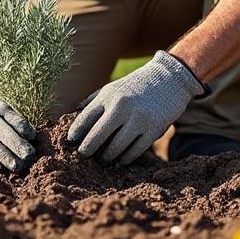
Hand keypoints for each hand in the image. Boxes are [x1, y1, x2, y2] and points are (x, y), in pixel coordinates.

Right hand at [0, 95, 36, 171]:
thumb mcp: (8, 114)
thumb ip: (19, 125)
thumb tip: (31, 138)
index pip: (14, 120)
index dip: (24, 129)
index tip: (32, 138)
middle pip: (3, 133)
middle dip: (16, 146)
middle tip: (27, 157)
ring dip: (4, 157)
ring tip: (16, 166)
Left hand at [67, 51, 205, 163]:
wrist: (168, 79)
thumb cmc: (136, 86)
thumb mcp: (113, 87)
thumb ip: (94, 100)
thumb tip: (74, 115)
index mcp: (109, 96)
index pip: (86, 117)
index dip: (76, 131)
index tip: (71, 140)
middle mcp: (121, 107)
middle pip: (97, 135)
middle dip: (87, 148)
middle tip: (83, 155)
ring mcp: (138, 119)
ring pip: (116, 147)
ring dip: (107, 156)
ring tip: (103, 160)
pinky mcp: (153, 129)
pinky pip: (135, 150)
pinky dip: (125, 158)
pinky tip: (120, 160)